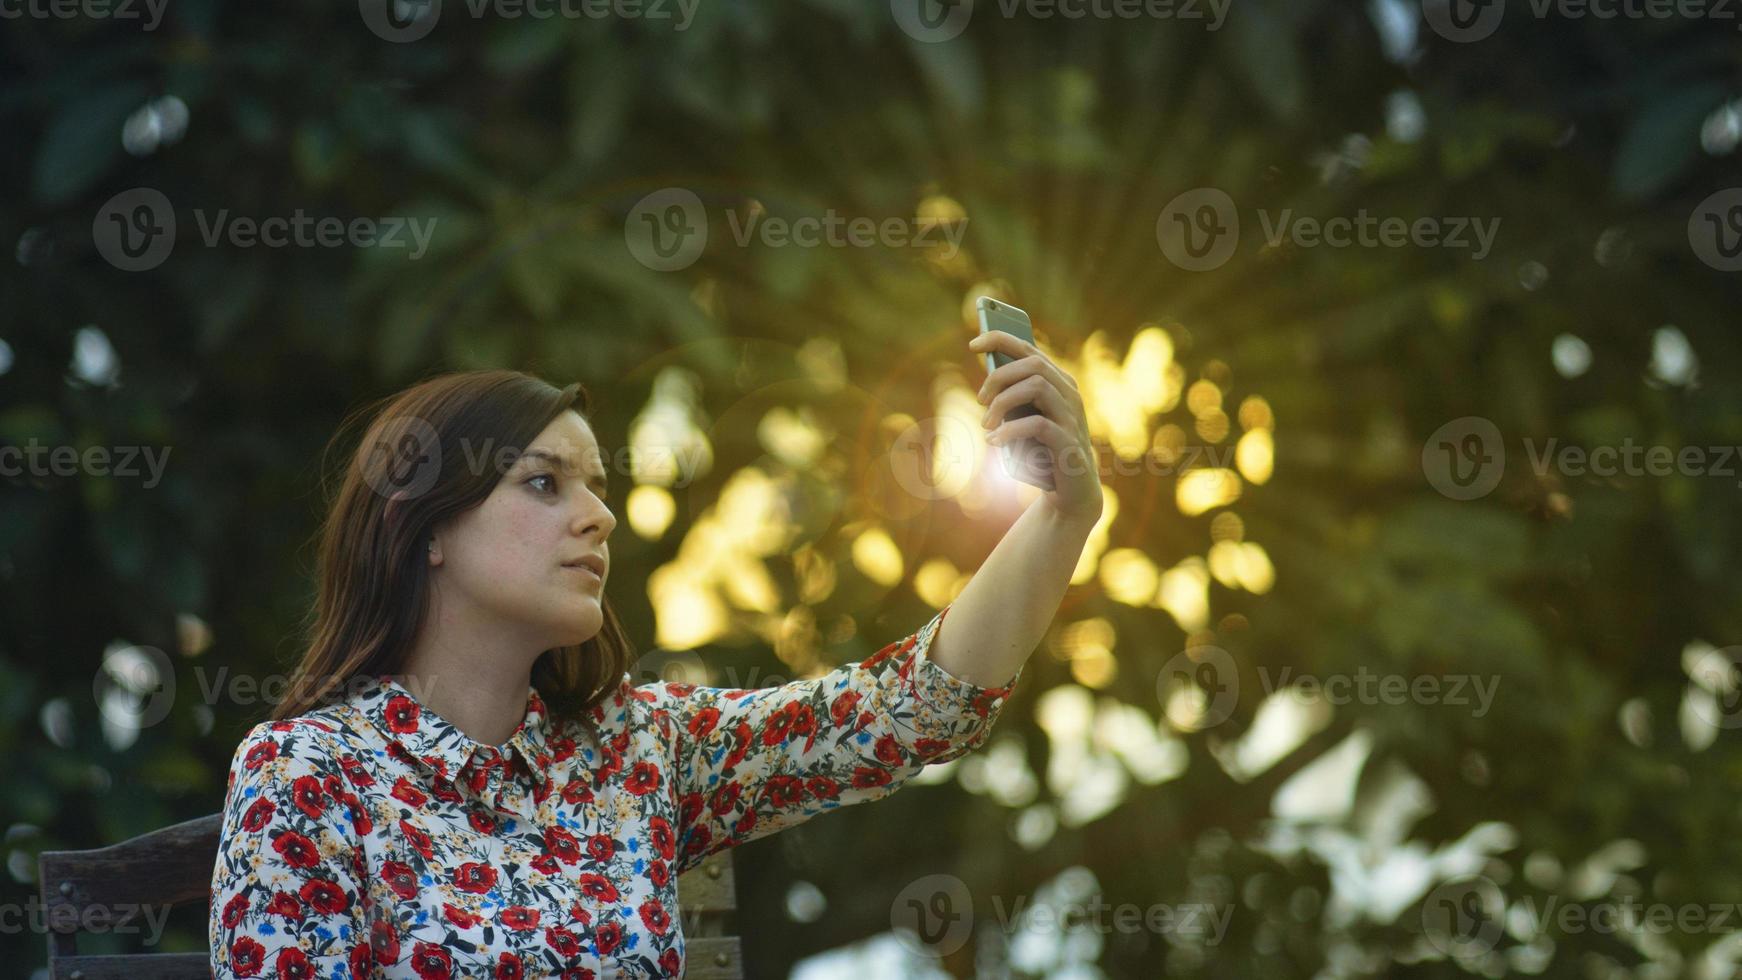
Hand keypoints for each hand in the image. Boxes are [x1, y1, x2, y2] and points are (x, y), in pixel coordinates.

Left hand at [970, 330, 1102, 527]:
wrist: (1070, 493)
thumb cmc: (1042, 453)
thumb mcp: (1023, 422)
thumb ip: (1012, 401)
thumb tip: (987, 387)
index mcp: (1058, 382)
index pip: (1029, 349)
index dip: (1000, 339)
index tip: (973, 343)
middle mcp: (1069, 393)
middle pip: (1032, 364)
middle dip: (998, 377)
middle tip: (980, 401)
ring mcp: (1072, 417)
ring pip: (1036, 386)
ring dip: (1002, 403)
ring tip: (986, 425)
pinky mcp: (1069, 442)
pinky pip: (1038, 424)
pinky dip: (1010, 431)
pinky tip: (994, 441)